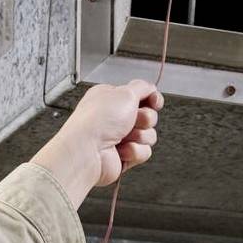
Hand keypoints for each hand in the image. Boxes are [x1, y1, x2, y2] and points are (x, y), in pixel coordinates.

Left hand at [31, 80, 162, 205]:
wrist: (88, 152)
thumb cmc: (97, 121)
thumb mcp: (125, 93)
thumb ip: (143, 87)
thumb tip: (152, 88)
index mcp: (111, 98)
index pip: (141, 96)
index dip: (152, 99)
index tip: (154, 102)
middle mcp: (114, 117)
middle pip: (148, 116)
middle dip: (145, 119)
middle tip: (132, 119)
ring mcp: (119, 137)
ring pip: (148, 135)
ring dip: (140, 136)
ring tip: (124, 136)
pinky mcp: (124, 155)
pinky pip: (144, 152)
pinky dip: (135, 151)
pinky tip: (121, 150)